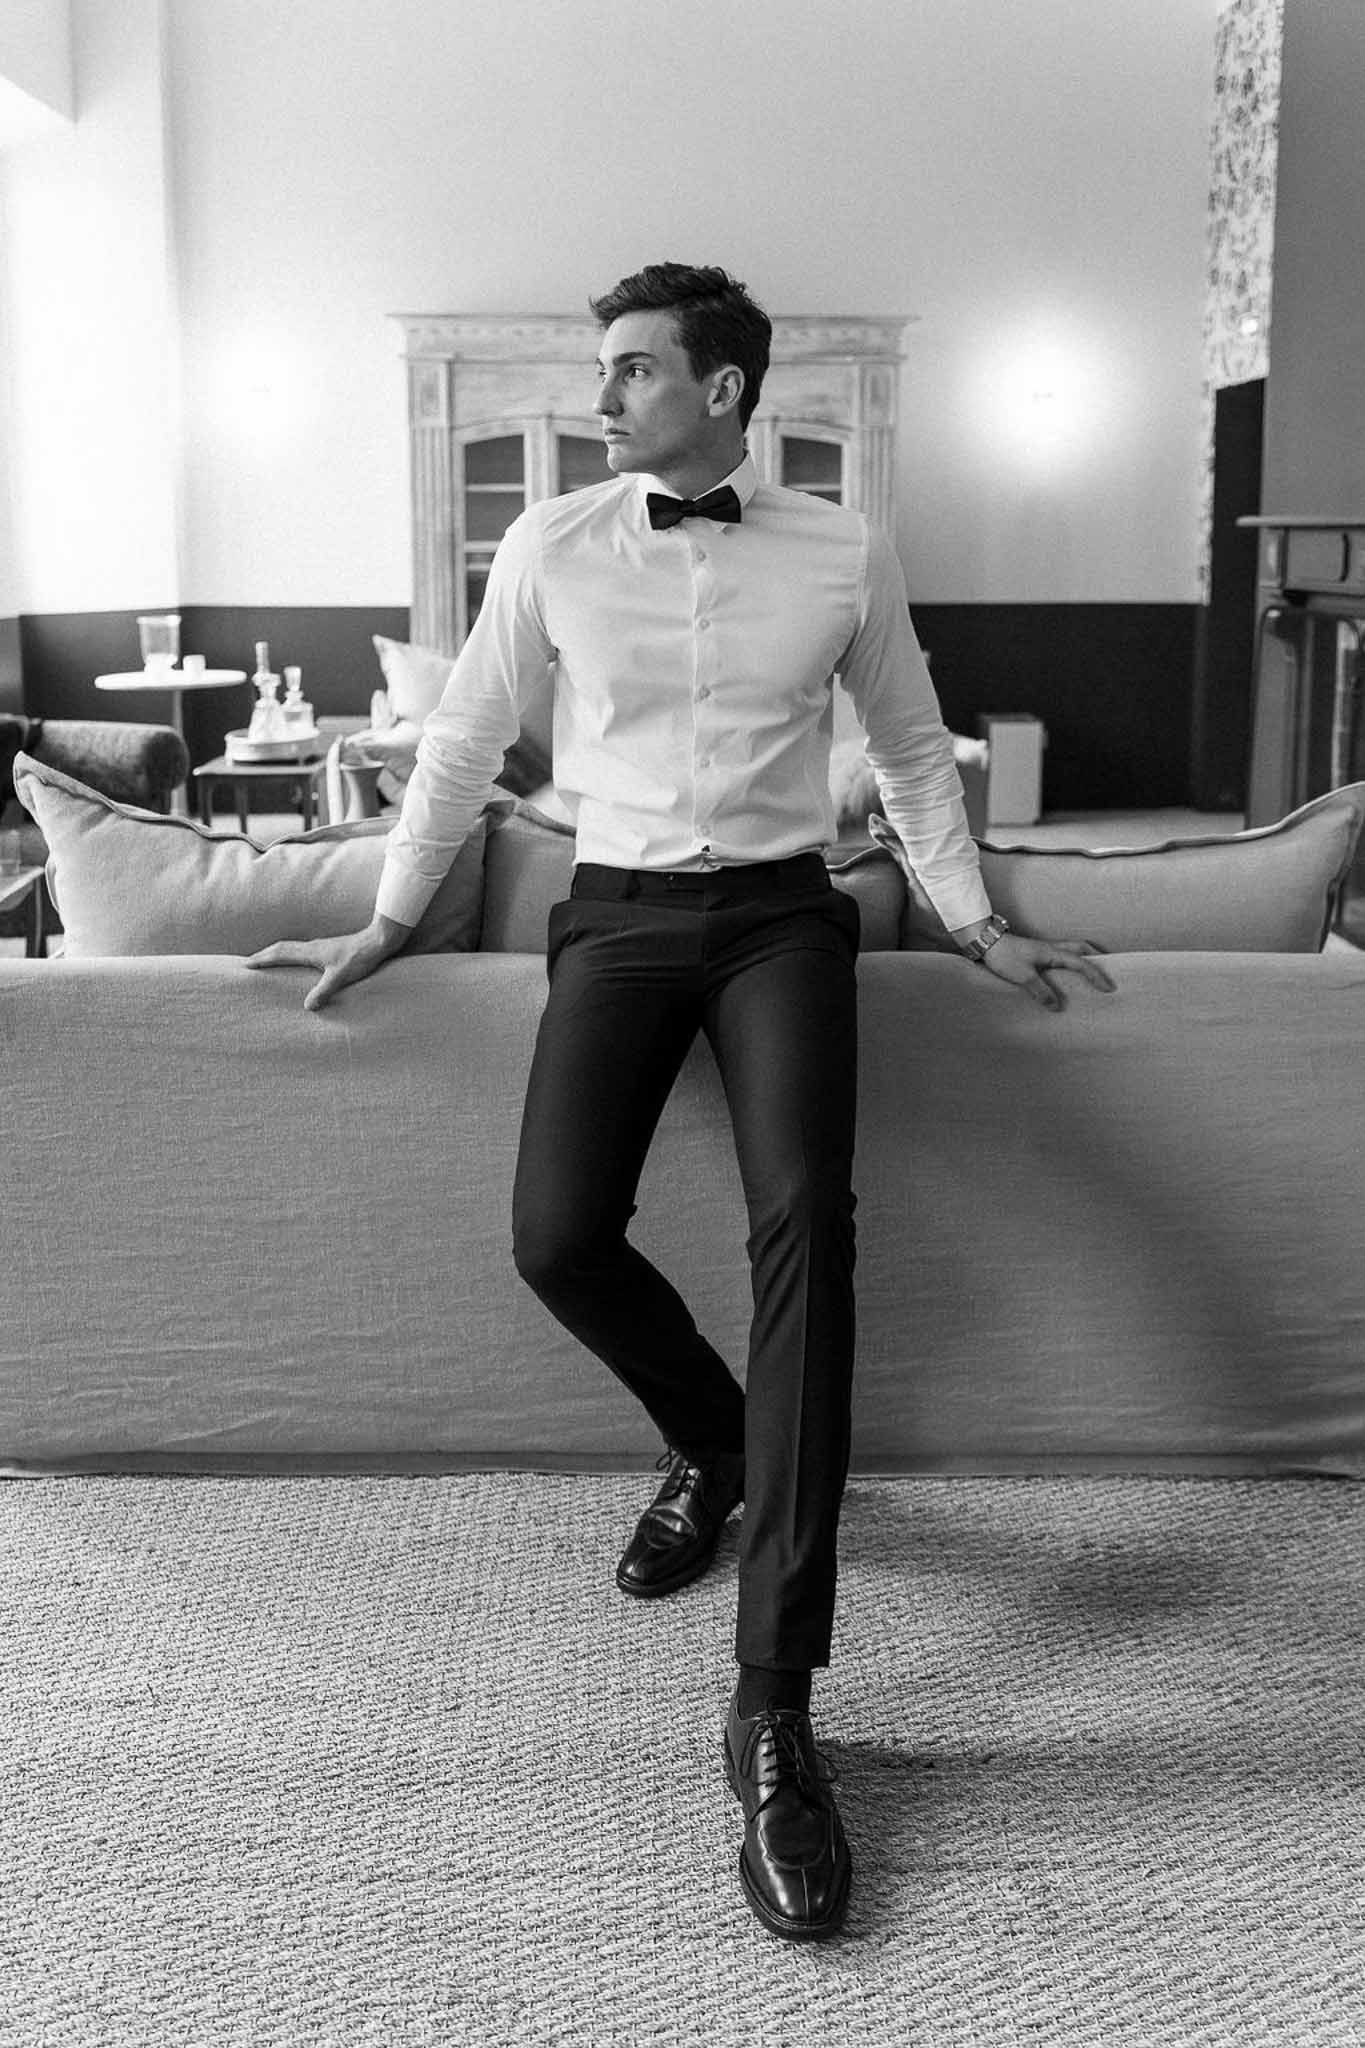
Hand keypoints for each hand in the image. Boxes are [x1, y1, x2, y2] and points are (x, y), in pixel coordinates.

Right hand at [244, 915, 409, 1011]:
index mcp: (310, 952)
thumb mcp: (341, 977)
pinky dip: (290, 956)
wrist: (378, 941)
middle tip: (248, 962)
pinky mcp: (328, 950)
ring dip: (275, 954)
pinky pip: (301, 952)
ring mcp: (320, 947)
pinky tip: (295, 964)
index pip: (279, 954)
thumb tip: (307, 1007)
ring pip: (290, 948)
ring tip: (265, 962)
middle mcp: (312, 947)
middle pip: (281, 948)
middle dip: (263, 955)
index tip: (245, 964)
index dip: (262, 959)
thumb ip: (324, 991)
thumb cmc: (360, 957)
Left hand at [971, 932, 1115, 1011]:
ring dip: (1084, 958)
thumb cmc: (1003, 957)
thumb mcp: (1023, 977)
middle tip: (1108, 970)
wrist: (985, 942)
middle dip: (1097, 958)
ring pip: (1072, 950)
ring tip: (1092, 972)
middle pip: (1082, 949)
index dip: (1097, 976)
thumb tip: (1058, 1007)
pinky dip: (1070, 962)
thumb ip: (1041, 991)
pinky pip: (1060, 955)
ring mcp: (1044, 949)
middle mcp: (1052, 948)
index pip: (1082, 963)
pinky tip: (1066, 973)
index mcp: (1052, 953)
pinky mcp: (1036, 953)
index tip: (1109, 988)